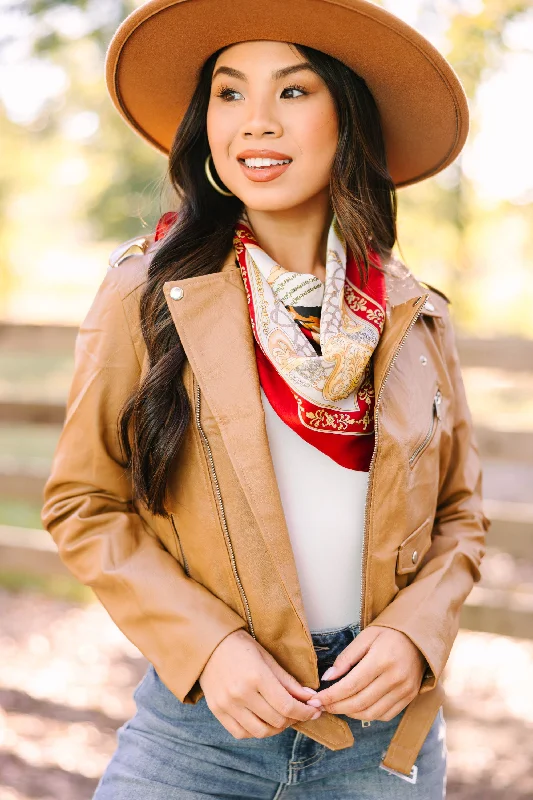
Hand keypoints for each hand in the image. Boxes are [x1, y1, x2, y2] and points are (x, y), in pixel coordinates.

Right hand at [199, 629, 321, 738]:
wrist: (208, 645)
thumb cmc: (241, 647)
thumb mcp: (267, 658)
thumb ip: (288, 681)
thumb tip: (310, 697)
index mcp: (256, 676)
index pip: (287, 706)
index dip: (305, 712)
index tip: (315, 710)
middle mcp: (241, 694)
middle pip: (276, 720)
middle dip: (294, 719)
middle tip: (301, 712)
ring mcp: (227, 705)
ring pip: (261, 731)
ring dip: (277, 728)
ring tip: (283, 717)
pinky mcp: (218, 712)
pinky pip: (241, 733)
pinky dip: (256, 731)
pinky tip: (263, 720)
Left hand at [306, 626, 426, 720]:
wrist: (420, 637)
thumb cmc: (389, 633)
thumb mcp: (365, 637)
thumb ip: (346, 658)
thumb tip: (327, 678)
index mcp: (381, 660)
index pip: (350, 686)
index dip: (330, 696)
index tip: (314, 701)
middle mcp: (395, 678)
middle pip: (359, 703)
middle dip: (336, 707)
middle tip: (320, 706)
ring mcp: (404, 690)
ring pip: (371, 713)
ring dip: (350, 714)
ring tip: (336, 707)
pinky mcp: (409, 697)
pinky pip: (385, 715)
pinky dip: (368, 715)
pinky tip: (357, 707)